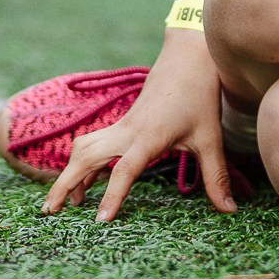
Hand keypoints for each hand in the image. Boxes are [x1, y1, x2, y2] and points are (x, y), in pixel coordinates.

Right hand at [41, 35, 237, 221]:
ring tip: (67, 204)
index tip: (101, 220)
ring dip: (70, 172)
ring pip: (83, 148)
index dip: (112, 196)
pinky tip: (85, 185)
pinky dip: (83, 164)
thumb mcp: (211, 140)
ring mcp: (121, 126)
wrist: (187, 59)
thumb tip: (229, 211)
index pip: (124, 171)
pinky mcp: (121, 125)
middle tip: (49, 212)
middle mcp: (127, 131)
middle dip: (65, 183)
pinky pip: (93, 144)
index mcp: (148, 137)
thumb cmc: (199, 97)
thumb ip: (217, 177)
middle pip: (85, 157)